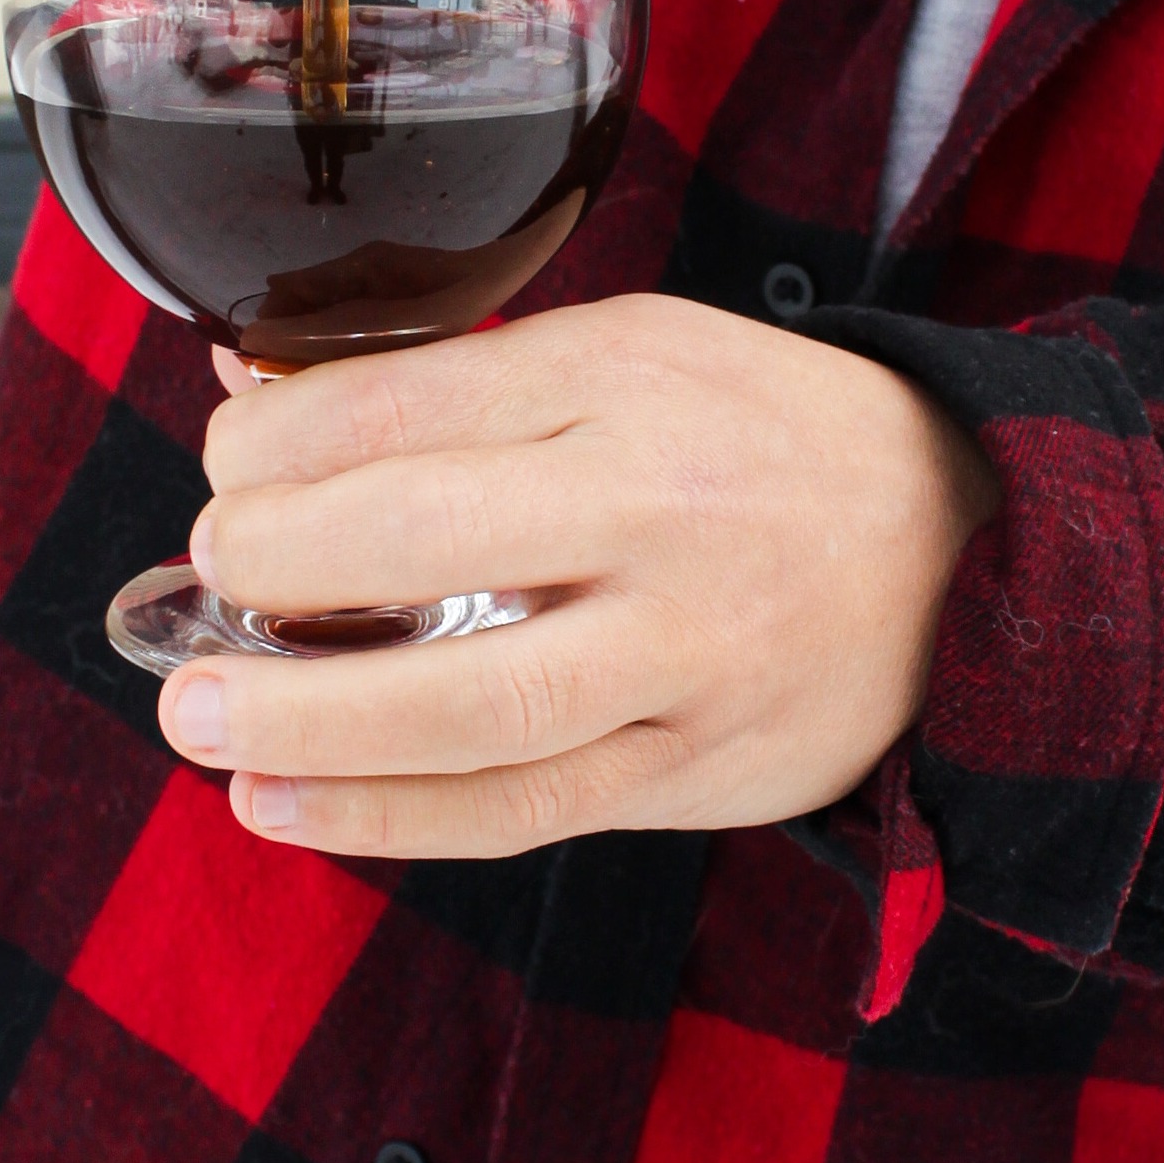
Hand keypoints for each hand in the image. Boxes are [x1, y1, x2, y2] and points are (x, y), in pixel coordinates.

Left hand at [159, 294, 1001, 858]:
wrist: (964, 541)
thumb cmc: (757, 430)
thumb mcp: (627, 347)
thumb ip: (450, 378)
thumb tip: (251, 386)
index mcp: (623, 372)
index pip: (414, 398)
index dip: (282, 438)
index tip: (224, 462)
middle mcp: (652, 505)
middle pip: (430, 535)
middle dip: (280, 561)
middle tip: (203, 572)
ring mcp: (682, 648)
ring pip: (477, 700)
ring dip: (313, 717)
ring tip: (199, 718)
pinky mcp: (694, 764)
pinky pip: (527, 807)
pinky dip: (391, 815)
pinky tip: (285, 805)